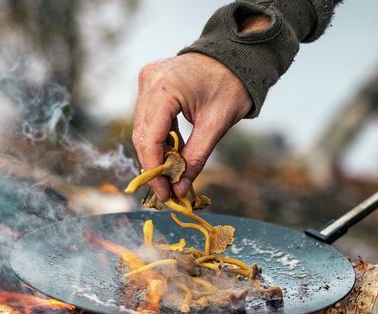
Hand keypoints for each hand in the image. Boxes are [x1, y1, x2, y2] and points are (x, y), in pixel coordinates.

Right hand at [132, 53, 252, 199]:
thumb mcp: (216, 126)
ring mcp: (147, 79)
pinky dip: (159, 137)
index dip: (155, 170)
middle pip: (142, 136)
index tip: (165, 194)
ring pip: (142, 128)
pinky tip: (172, 153)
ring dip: (156, 153)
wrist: (235, 55)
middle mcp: (149, 81)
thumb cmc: (231, 85)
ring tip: (172, 175)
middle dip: (154, 166)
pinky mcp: (149, 82)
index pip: (150, 139)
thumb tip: (180, 188)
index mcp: (164, 89)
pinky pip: (148, 118)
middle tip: (167, 190)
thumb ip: (195, 158)